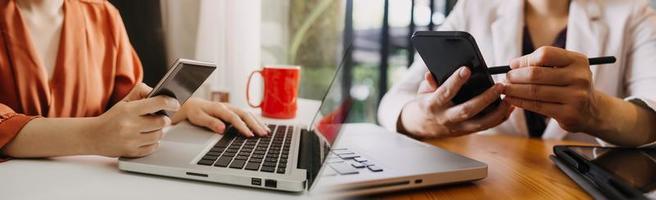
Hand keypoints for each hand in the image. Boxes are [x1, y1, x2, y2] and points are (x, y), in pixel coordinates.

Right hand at [88, 83, 179, 156]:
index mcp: (129, 110)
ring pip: (159, 135)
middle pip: (162, 122)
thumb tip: (159, 91)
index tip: (176, 103)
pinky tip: (146, 138)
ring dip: (158, 131)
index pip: (157, 103)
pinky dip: (153, 142)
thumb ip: (141, 92)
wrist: (93, 136)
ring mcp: (131, 140)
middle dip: (163, 119)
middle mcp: (130, 125)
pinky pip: (154, 147)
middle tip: (160, 118)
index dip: (171, 102)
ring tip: (150, 128)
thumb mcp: (124, 101)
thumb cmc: (112, 118)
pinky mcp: (132, 152)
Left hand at [172, 98, 269, 136]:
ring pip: (248, 114)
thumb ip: (210, 123)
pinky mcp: (234, 112)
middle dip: (255, 125)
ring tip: (266, 132)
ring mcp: (232, 108)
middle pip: (245, 115)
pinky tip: (261, 127)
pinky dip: (255, 121)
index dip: (242, 126)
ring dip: (257, 123)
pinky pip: (246, 116)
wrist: (193, 105)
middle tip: (263, 134)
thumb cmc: (195, 112)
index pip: (234, 118)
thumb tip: (222, 129)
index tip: (250, 135)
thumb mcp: (199, 118)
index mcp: (219, 108)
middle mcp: (228, 107)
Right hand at [399, 67, 513, 137]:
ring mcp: (458, 127)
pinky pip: (486, 126)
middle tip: (499, 86)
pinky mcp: (467, 132)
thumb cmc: (425, 103)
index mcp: (433, 105)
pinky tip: (509, 107)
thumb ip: (429, 82)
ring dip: (497, 111)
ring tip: (509, 99)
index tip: (466, 69)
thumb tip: (431, 73)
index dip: (455, 81)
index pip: (445, 93)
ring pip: (481, 123)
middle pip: (467, 110)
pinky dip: (500, 117)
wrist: (422, 126)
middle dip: (485, 98)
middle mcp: (446, 118)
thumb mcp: (422, 91)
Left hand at [503, 46, 603, 132]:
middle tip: (505, 78)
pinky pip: (537, 106)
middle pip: (536, 74)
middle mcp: (579, 77)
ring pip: (534, 91)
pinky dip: (520, 102)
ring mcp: (576, 97)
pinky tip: (511, 99)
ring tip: (504, 88)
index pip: (545, 54)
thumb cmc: (570, 85)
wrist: (591, 111)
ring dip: (514, 89)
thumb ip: (543, 64)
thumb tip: (514, 64)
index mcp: (578, 61)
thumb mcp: (565, 69)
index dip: (525, 59)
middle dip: (516, 76)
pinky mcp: (568, 114)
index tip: (513, 65)